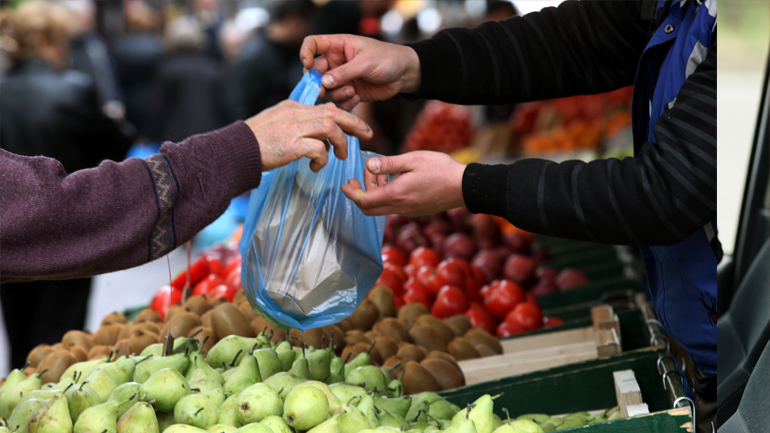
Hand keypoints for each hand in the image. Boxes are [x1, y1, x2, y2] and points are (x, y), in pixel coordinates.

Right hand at [245, 100, 371, 171]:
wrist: (235, 150)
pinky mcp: (291, 145)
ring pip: (330, 128)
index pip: (326, 107)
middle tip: (368, 134)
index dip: (346, 116)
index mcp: (294, 107)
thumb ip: (298, 124)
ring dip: (340, 144)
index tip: (356, 126)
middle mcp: (296, 114)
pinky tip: (316, 167)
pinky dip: (322, 159)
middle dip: (355, 123)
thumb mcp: (278, 123)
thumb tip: (319, 136)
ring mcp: (294, 128)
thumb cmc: (256, 142)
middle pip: (334, 113)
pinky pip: (318, 149)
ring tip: (340, 156)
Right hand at [300, 34, 420, 109]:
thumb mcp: (365, 63)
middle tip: (325, 91)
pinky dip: (344, 103)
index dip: (305, 53)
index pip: (312, 44)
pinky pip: (338, 101)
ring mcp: (342, 78)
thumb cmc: (387, 59)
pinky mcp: (349, 92)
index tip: (308, 66)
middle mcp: (336, 62)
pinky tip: (357, 99)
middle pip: (315, 72)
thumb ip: (344, 72)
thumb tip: (323, 82)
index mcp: (337, 46)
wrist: (404, 74)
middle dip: (319, 83)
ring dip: (336, 94)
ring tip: (352, 93)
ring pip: (326, 90)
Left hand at [341, 151, 465, 216]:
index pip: (364, 201)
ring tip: (379, 173)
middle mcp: (400, 207)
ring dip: (374, 193)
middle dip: (359, 194)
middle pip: (369, 209)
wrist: (464, 187)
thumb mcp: (412, 159)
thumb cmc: (441, 169)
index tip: (344, 184)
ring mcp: (408, 211)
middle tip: (357, 178)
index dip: (351, 193)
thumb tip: (369, 166)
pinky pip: (393, 207)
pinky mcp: (416, 211)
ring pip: (381, 208)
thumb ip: (389, 164)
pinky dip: (386, 195)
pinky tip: (394, 180)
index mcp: (396, 194)